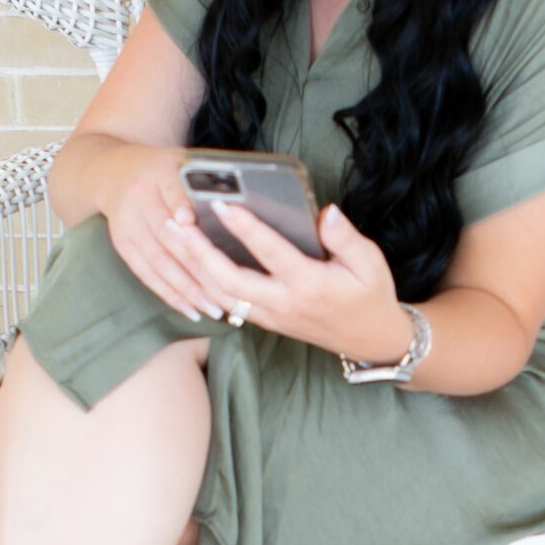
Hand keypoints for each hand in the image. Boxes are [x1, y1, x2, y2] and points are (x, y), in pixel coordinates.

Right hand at [96, 142, 232, 323]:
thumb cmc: (163, 169)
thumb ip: (207, 179)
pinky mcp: (122, 244)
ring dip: (187, 288)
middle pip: (168, 234)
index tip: (192, 223)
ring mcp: (128, 225)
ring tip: (214, 308)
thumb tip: (240, 206)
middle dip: (197, 264)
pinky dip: (169, 294)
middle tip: (227, 290)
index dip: (180, 205)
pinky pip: (146, 274)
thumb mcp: (180, 161)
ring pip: (159, 261)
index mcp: (159, 171)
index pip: (171, 188)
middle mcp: (139, 199)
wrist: (113, 171)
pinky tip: (190, 310)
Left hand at [163, 200, 412, 358]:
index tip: (223, 204)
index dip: (245, 228)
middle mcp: (285, 303)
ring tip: (174, 236)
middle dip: (199, 252)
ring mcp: (272, 316)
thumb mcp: (370, 262)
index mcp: (310, 284)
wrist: (371, 340)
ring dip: (194, 267)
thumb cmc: (370, 295)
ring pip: (222, 295)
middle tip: (177, 223)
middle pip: (229, 280)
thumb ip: (346, 237)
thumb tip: (325, 213)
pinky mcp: (267, 321)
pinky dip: (205, 283)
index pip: (270, 253)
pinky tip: (191, 262)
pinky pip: (229, 304)